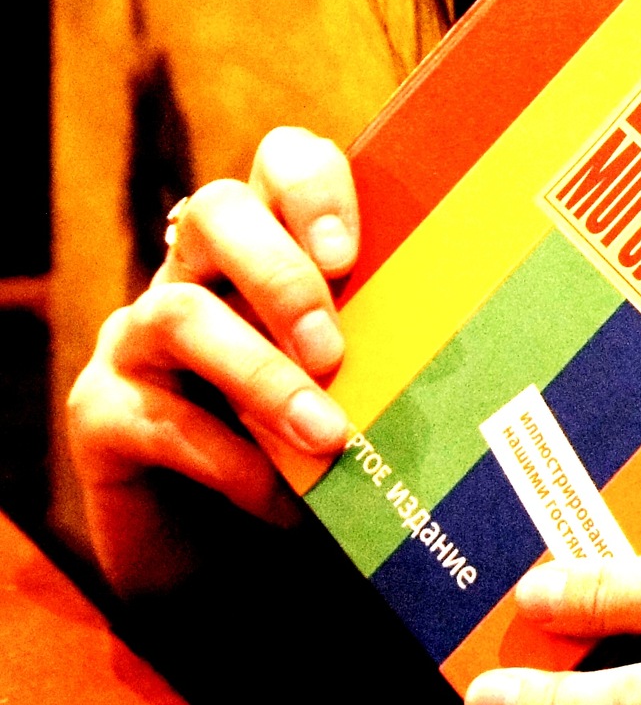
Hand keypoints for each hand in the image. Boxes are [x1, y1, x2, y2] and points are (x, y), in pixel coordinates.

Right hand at [67, 127, 356, 595]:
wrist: (214, 544)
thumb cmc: (309, 439)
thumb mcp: (357, 378)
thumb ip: (388, 345)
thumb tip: (474, 351)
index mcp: (268, 242)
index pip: (281, 161)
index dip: (313, 187)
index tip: (351, 254)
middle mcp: (195, 271)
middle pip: (215, 212)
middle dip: (280, 276)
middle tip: (333, 349)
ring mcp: (137, 336)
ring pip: (177, 313)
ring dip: (261, 376)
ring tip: (325, 434)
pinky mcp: (101, 412)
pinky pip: (158, 419)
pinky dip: (231, 461)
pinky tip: (283, 500)